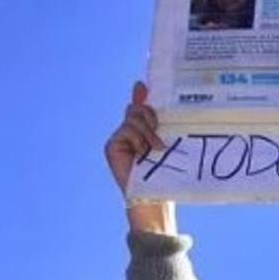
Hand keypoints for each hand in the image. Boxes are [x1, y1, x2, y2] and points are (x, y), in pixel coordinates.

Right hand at [104, 81, 172, 232]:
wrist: (154, 195)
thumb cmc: (164, 171)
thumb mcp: (166, 141)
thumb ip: (158, 120)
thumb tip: (150, 94)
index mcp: (144, 129)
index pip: (141, 106)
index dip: (141, 95)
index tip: (142, 84)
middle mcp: (129, 131)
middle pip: (136, 109)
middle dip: (149, 115)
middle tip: (158, 128)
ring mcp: (119, 138)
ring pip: (132, 119)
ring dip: (147, 132)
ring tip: (155, 148)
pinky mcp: (112, 146)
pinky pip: (126, 130)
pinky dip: (137, 139)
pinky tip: (141, 153)